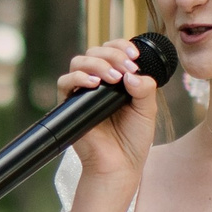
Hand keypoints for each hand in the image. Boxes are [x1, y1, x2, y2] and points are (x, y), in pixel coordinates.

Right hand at [58, 38, 160, 186]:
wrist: (120, 165)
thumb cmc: (133, 139)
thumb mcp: (147, 110)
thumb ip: (145, 89)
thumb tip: (131, 73)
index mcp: (116, 79)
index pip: (113, 51)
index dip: (122, 47)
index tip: (134, 55)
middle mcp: (98, 82)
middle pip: (95, 51)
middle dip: (113, 54)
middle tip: (127, 67)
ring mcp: (82, 92)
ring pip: (79, 61)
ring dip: (97, 63)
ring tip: (114, 77)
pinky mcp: (69, 105)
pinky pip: (65, 82)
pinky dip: (78, 78)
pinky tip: (94, 84)